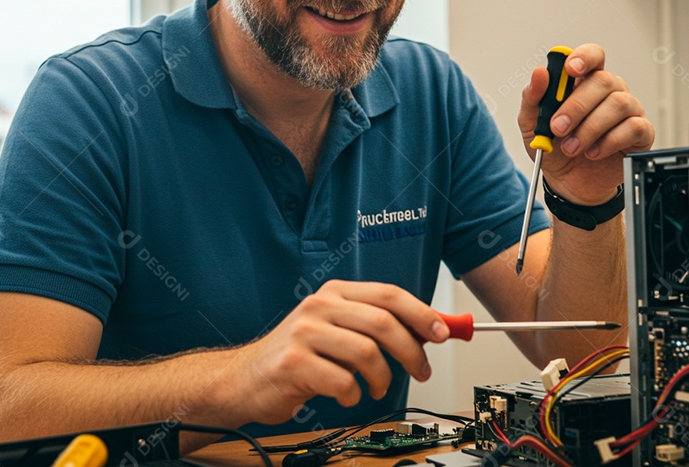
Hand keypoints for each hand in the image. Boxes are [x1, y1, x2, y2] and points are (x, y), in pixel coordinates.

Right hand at [229, 280, 448, 423]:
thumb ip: (377, 326)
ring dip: (383, 379)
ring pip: (367, 353)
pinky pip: (343, 382)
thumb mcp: (337, 330)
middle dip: (412, 350)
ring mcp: (304, 333)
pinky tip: (347, 395)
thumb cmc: (298, 356)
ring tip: (378, 388)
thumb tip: (430, 330)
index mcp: (335, 293)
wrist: (245, 379)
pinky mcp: (294, 363)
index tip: (443, 332)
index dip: (421, 313)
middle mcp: (319, 306)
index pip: (389, 294)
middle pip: (383, 322)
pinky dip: (354, 395)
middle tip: (422, 370)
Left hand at [518, 44, 653, 204]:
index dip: (584, 57)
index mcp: (584, 82)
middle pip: (603, 80)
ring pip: (618, 104)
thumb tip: (539, 73)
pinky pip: (633, 127)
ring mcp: (628, 110)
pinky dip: (609, 142)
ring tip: (571, 147)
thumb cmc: (553, 147)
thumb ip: (532, 98)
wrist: (568, 182)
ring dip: (589, 128)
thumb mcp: (532, 124)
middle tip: (557, 127)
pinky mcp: (640, 132)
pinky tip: (593, 152)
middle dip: (577, 106)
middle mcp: (609, 91)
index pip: (592, 56)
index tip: (570, 69)